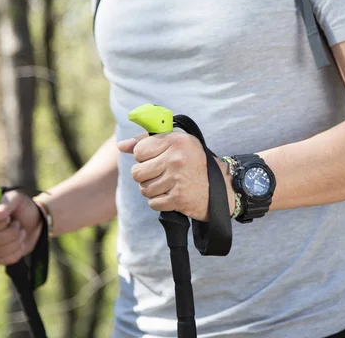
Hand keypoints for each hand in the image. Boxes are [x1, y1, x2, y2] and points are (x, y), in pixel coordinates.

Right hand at [0, 190, 42, 264]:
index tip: (8, 218)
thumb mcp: (17, 199)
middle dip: (11, 233)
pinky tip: (20, 244)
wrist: (34, 222)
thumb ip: (6, 204)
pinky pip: (1, 260)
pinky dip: (15, 253)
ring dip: (15, 242)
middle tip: (18, 225)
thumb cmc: (22, 207)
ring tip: (21, 232)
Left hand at [118, 132, 234, 220]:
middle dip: (145, 176)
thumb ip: (148, 141)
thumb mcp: (177, 144)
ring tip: (167, 186)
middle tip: (160, 175)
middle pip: (137, 172)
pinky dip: (160, 202)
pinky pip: (153, 203)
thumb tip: (121, 146)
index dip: (144, 157)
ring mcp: (177, 179)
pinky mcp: (178, 198)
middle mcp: (176, 158)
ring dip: (152, 191)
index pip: (139, 150)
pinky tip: (171, 196)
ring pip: (144, 189)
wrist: (222, 189)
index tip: (156, 160)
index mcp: (176, 140)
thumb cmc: (195, 163)